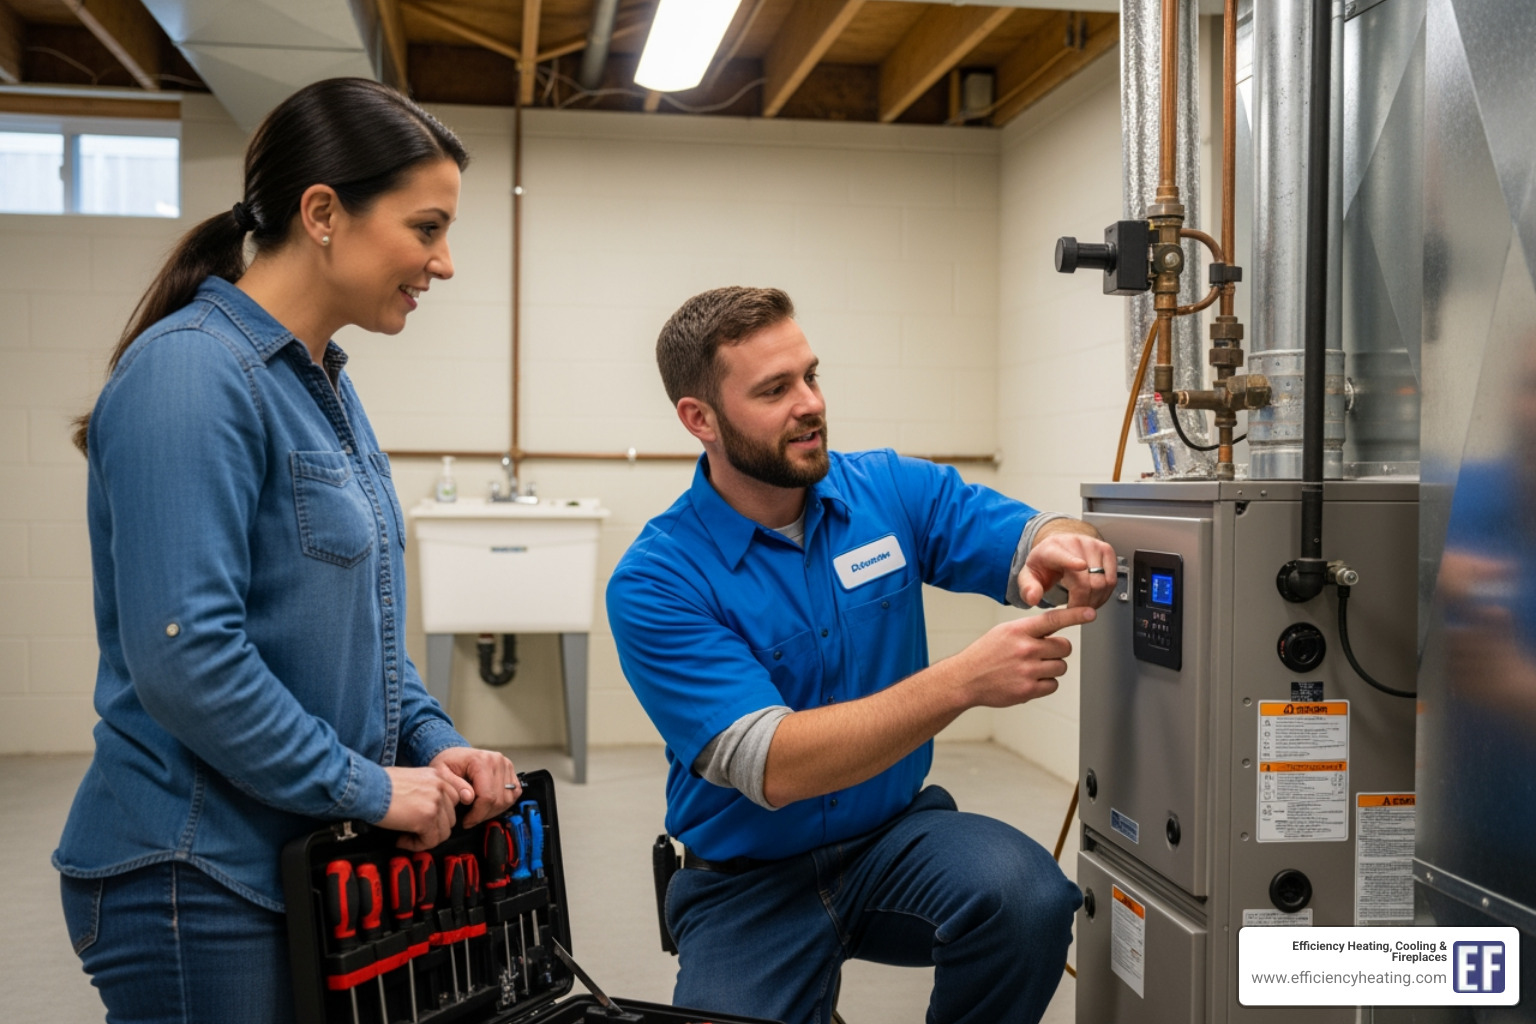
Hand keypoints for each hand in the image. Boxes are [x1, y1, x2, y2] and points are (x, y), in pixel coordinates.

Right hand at [379, 765, 463, 850]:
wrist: (367, 787)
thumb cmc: (380, 783)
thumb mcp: (411, 778)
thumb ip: (426, 790)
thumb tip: (429, 810)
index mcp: (437, 775)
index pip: (455, 799)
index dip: (441, 813)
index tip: (428, 820)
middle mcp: (440, 787)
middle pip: (450, 817)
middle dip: (432, 828)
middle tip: (413, 831)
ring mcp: (436, 802)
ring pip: (444, 832)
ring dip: (425, 838)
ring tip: (406, 836)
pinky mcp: (427, 818)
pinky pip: (431, 841)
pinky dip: (416, 845)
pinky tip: (401, 840)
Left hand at [429, 747, 522, 828]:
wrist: (456, 755)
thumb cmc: (449, 762)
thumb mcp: (442, 773)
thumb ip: (455, 786)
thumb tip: (469, 798)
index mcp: (481, 760)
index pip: (487, 796)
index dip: (478, 814)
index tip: (467, 821)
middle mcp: (497, 761)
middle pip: (499, 799)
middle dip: (484, 815)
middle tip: (471, 819)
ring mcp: (506, 765)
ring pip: (508, 799)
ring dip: (494, 811)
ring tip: (479, 812)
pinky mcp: (510, 771)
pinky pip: (514, 793)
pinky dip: (504, 803)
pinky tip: (490, 805)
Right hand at [953, 605, 1096, 707]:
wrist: (965, 678)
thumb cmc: (985, 654)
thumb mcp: (1004, 632)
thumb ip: (1029, 630)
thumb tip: (1054, 631)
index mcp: (1018, 630)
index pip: (1052, 620)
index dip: (1075, 615)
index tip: (1091, 613)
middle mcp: (1025, 649)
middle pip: (1064, 648)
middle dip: (1058, 651)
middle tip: (1043, 654)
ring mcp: (1027, 670)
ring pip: (1061, 667)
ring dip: (1052, 668)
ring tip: (1031, 668)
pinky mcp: (1028, 690)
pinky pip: (1053, 685)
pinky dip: (1045, 684)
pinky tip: (1029, 680)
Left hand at [1018, 524, 1117, 608]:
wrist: (1058, 548)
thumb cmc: (1044, 563)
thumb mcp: (1028, 576)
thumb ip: (1028, 588)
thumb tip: (1033, 598)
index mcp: (1052, 548)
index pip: (1062, 555)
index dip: (1072, 561)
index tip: (1080, 566)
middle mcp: (1074, 543)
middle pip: (1086, 580)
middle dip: (1081, 602)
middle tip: (1073, 609)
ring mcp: (1093, 545)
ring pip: (1102, 583)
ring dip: (1094, 601)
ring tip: (1082, 604)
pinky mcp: (1107, 550)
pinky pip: (1112, 580)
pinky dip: (1104, 594)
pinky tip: (1093, 597)